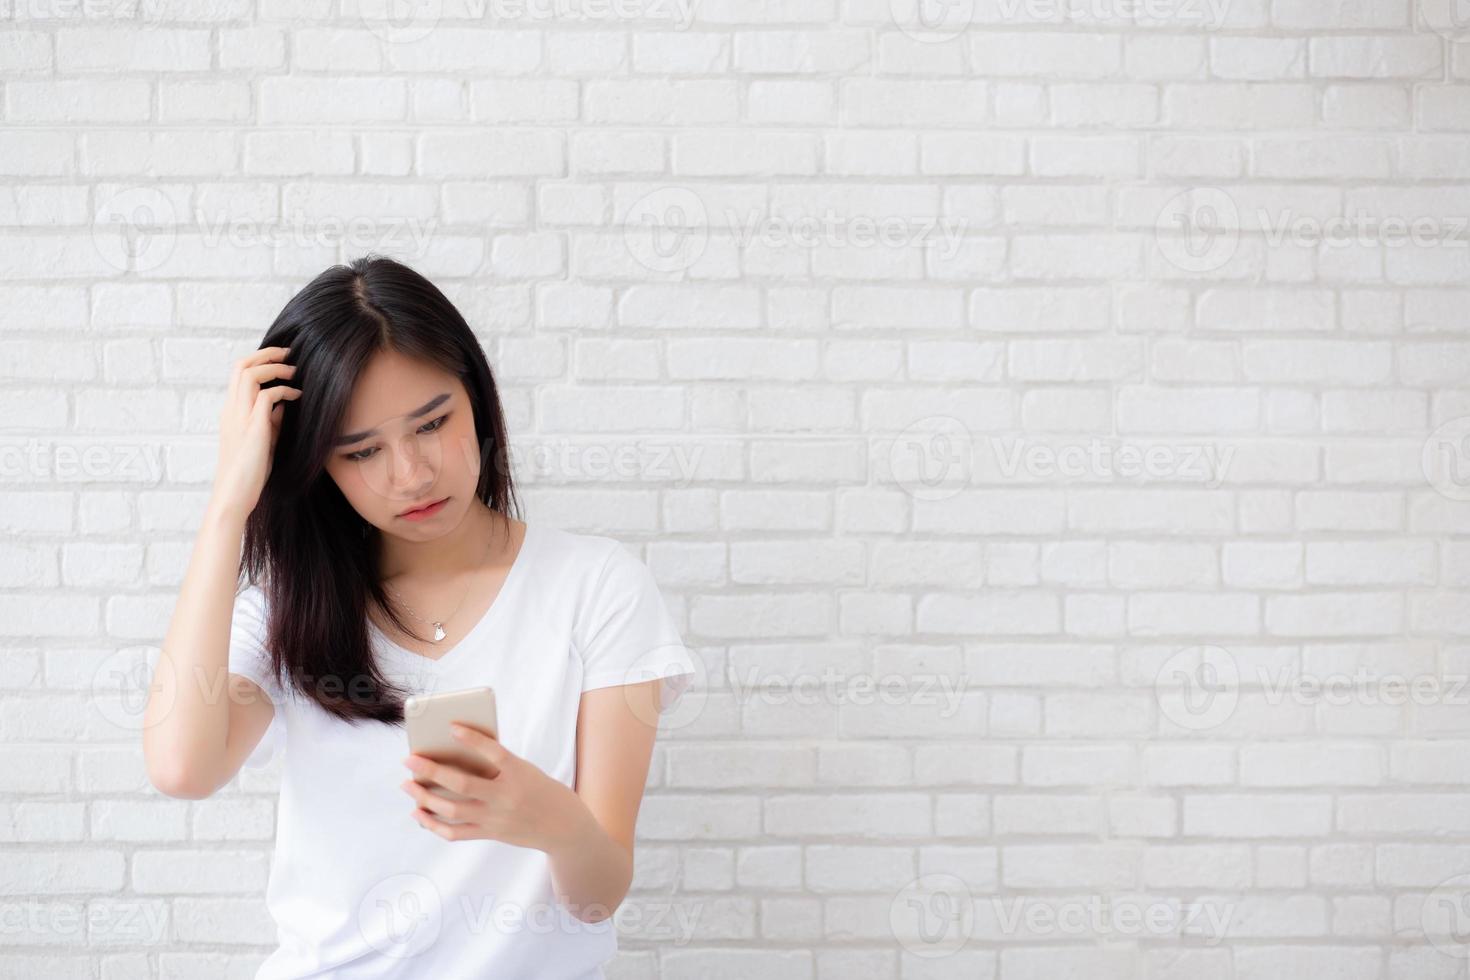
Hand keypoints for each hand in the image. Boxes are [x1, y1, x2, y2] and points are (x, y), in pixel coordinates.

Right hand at [211, 346, 300, 518]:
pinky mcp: (253, 428)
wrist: (235, 496)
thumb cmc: (249, 474)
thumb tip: (284, 406)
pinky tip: (297, 396)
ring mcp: (239, 417)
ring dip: (275, 367)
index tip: (281, 361)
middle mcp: (231, 410)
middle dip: (266, 354)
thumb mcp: (262, 441)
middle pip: (241, 366)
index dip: (259, 362)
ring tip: (294, 371)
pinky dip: (284, 390)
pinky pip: (268, 396)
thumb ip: (270, 422)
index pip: (239, 374)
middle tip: (289, 354)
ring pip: (249, 374)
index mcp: (231, 412)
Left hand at [400, 725, 590, 851]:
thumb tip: (452, 758)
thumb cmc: (538, 788)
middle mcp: (506, 796)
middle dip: (431, 772)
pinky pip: (455, 833)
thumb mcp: (524, 769)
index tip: (451, 727)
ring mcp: (496, 818)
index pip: (494, 752)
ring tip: (407, 785)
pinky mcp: (490, 834)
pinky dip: (433, 824)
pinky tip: (418, 812)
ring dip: (425, 798)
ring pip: (452, 810)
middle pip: (462, 785)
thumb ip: (494, 764)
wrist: (562, 825)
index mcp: (519, 773)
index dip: (472, 739)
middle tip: (409, 759)